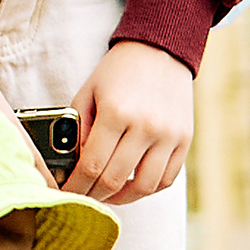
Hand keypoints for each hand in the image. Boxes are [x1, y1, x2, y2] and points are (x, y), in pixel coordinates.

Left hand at [64, 40, 193, 203]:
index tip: (65, 193)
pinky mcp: (184, 140)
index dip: (76, 186)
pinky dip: (148, 188)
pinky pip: (167, 178)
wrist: (159, 51)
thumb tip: (74, 167)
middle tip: (83, 198)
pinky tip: (134, 184)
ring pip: (145, 187)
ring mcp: (169, 135)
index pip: (92, 166)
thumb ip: (79, 130)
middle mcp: (146, 126)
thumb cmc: (118, 72)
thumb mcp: (88, 93)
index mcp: (116, 112)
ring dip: (123, 199)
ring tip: (109, 195)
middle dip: (94, 195)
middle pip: (116, 180)